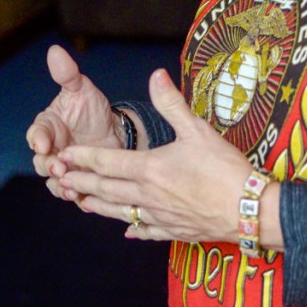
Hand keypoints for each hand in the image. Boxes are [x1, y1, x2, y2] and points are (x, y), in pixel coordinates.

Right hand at [26, 45, 120, 196]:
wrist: (114, 131)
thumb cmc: (92, 108)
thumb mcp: (82, 89)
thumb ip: (68, 74)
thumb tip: (55, 51)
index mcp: (47, 128)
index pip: (36, 135)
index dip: (38, 140)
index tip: (43, 143)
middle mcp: (51, 151)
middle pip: (41, 163)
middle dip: (49, 167)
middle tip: (60, 167)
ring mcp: (63, 170)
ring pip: (55, 183)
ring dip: (61, 186)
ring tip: (72, 187)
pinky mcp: (79, 184)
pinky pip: (74, 195)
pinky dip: (78, 198)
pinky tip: (85, 199)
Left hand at [57, 67, 280, 246]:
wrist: (247, 210)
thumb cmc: (224, 168)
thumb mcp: (198, 129)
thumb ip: (172, 103)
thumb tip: (156, 75)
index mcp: (150, 169)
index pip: (108, 162)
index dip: (84, 158)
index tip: (65, 155)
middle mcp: (148, 195)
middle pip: (107, 189)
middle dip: (81, 182)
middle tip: (59, 180)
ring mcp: (159, 216)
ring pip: (120, 212)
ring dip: (97, 206)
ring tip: (80, 202)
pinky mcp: (173, 231)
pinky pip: (145, 230)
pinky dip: (133, 228)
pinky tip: (127, 229)